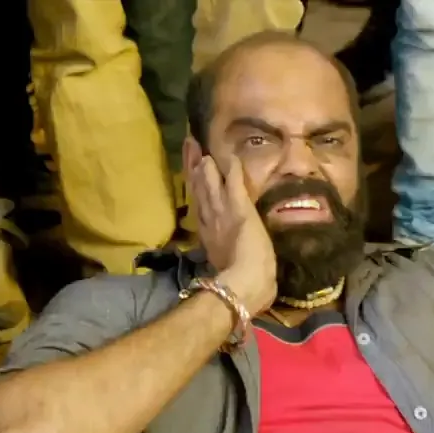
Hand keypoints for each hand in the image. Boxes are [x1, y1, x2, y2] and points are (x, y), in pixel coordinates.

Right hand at [189, 156, 276, 311]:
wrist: (244, 285)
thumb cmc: (242, 284)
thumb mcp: (227, 268)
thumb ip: (224, 258)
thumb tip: (224, 259)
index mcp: (209, 236)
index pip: (199, 206)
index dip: (194, 188)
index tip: (191, 173)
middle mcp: (211, 220)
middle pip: (199, 189)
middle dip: (193, 167)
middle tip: (189, 146)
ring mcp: (223, 212)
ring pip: (210, 183)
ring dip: (204, 163)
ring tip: (197, 146)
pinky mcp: (239, 207)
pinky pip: (233, 181)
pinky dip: (230, 168)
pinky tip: (227, 155)